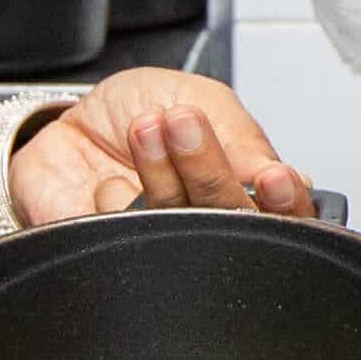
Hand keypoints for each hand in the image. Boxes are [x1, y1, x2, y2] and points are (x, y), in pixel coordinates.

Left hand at [13, 65, 312, 223]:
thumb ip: (242, 137)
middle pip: (236, 230)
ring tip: (143, 129)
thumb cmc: (137, 111)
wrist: (66, 123)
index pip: (288, 216)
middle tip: (183, 124)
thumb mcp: (200, 97)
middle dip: (208, 171)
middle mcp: (210, 228)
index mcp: (245, 191)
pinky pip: (125, 245)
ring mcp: (165, 250)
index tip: (272, 179)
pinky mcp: (116, 261)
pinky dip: (111, 200)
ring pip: (179, 233)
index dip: (286, 204)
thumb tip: (294, 180)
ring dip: (157, 172)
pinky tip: (106, 182)